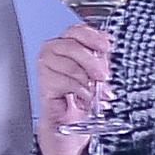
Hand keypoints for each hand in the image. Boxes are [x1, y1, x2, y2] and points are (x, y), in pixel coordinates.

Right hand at [37, 21, 113, 154]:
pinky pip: (65, 81)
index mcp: (67, 44)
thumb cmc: (83, 96)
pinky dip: (79, 91)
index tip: (106, 46)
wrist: (71, 124)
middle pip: (72, 44)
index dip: (93, 36)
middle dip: (92, 61)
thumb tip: (110, 49)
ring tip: (94, 91)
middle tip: (103, 75)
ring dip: (87, 80)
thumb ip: (101, 59)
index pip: (76, 30)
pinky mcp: (44, 85)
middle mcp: (52, 53)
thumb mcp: (98, 73)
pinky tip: (83, 98)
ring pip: (69, 64)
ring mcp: (46, 68)